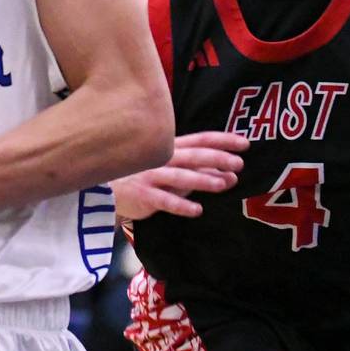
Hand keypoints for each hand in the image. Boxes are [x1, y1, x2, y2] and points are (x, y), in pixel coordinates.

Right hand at [111, 131, 248, 219]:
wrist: (106, 189)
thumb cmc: (143, 177)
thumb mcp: (170, 170)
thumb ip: (195, 171)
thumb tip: (227, 175)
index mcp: (170, 148)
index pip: (200, 140)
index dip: (222, 140)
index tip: (244, 143)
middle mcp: (162, 159)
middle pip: (193, 156)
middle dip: (217, 158)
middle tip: (238, 163)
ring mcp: (151, 176)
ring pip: (181, 176)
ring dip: (203, 179)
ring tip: (223, 183)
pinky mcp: (143, 195)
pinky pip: (164, 200)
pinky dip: (181, 205)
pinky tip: (197, 210)